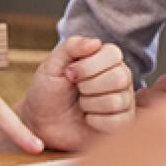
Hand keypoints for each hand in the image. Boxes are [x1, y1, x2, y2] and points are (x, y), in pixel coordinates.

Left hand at [17, 36, 133, 150]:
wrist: (41, 123)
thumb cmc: (48, 91)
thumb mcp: (52, 65)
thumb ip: (71, 47)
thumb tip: (95, 42)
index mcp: (106, 59)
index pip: (113, 54)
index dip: (89, 65)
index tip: (70, 73)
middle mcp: (120, 77)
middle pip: (119, 78)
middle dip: (88, 86)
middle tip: (77, 90)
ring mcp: (124, 100)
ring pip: (116, 101)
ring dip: (89, 104)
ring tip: (81, 104)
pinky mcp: (122, 122)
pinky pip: (117, 121)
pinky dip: (95, 121)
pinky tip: (88, 118)